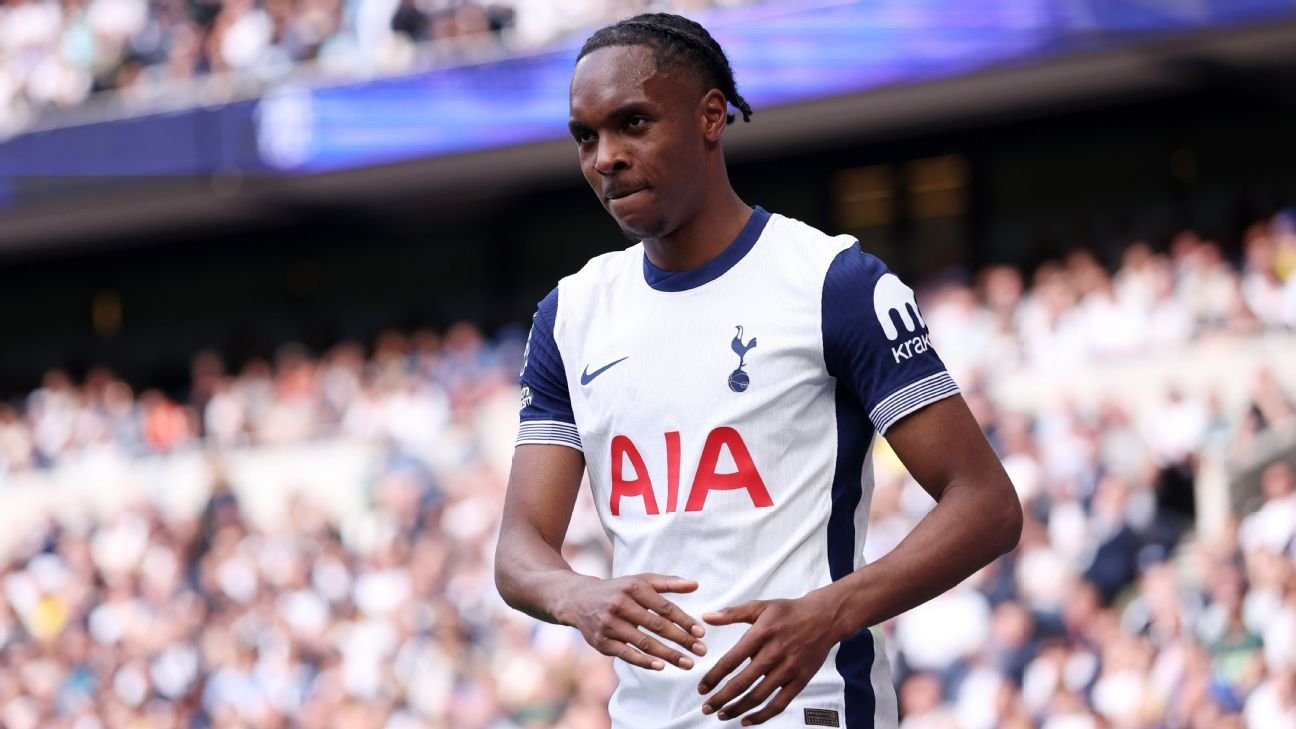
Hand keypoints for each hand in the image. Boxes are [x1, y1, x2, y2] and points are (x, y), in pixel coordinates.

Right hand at [562, 573, 707, 671]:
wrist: (579, 599)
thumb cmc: (619, 590)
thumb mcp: (640, 581)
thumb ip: (669, 583)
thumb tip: (696, 585)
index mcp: (634, 588)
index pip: (664, 607)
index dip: (684, 620)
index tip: (701, 632)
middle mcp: (621, 604)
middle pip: (656, 625)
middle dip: (681, 640)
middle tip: (702, 651)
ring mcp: (610, 624)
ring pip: (644, 642)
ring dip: (668, 655)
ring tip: (688, 664)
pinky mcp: (601, 642)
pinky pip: (626, 654)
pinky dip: (644, 661)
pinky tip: (661, 667)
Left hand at [697, 592, 839, 724]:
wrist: (825, 618)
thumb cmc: (789, 612)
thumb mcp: (760, 606)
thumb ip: (732, 613)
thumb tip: (707, 617)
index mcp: (760, 634)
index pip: (731, 660)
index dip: (714, 677)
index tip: (702, 688)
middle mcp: (774, 653)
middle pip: (742, 683)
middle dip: (721, 698)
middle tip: (707, 708)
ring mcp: (788, 669)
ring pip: (759, 696)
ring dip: (738, 708)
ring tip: (723, 715)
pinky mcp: (800, 680)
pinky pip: (779, 703)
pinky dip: (762, 716)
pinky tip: (747, 720)